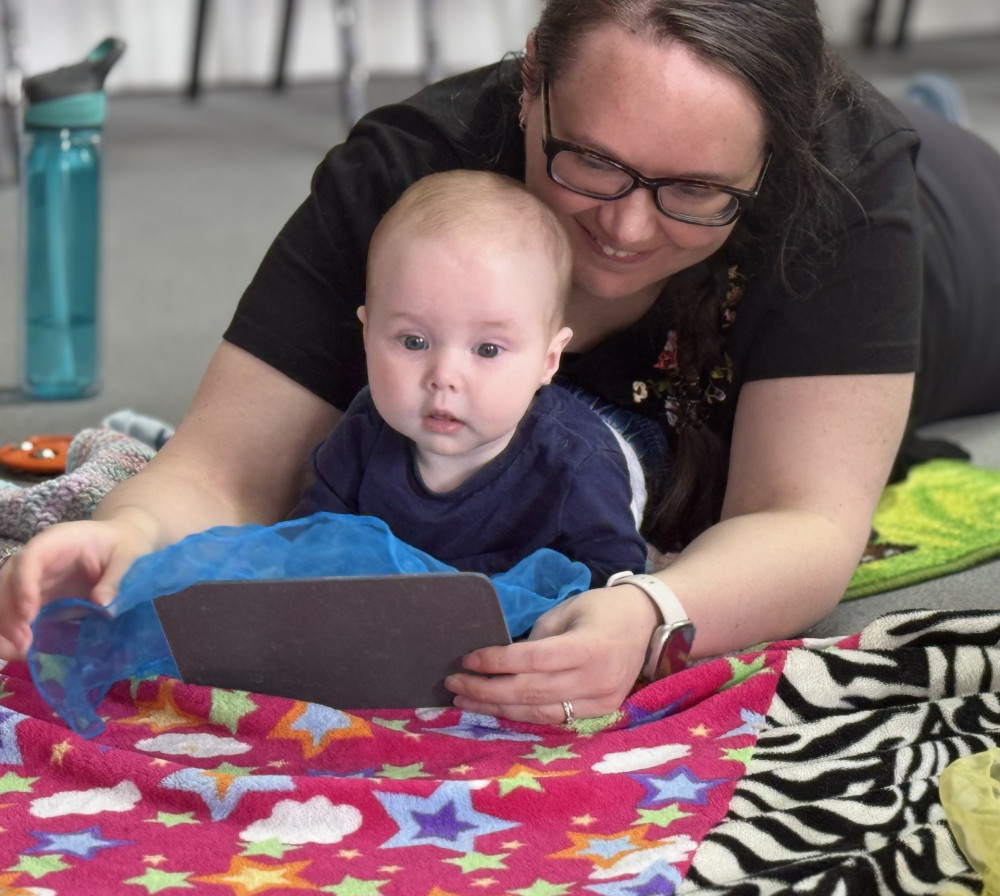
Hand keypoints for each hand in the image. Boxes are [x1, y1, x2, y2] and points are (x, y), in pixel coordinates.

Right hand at [0, 518, 153, 659]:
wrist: (120, 544)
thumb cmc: (124, 545)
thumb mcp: (128, 556)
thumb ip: (115, 579)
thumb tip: (101, 605)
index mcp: (56, 542)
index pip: (29, 560)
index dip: (23, 586)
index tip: (29, 615)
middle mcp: (37, 560)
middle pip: (6, 582)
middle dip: (9, 613)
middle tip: (22, 644)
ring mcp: (33, 579)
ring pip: (5, 599)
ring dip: (6, 626)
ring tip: (21, 652)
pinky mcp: (37, 596)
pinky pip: (16, 613)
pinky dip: (14, 632)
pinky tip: (24, 651)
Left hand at [445, 584, 656, 724]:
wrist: (646, 622)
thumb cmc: (600, 609)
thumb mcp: (566, 611)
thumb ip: (536, 639)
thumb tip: (500, 661)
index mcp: (588, 647)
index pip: (531, 660)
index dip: (496, 662)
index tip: (467, 659)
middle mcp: (596, 679)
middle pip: (530, 692)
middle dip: (487, 691)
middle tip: (455, 685)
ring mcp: (601, 701)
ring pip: (540, 712)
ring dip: (499, 709)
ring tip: (467, 702)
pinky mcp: (602, 713)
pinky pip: (556, 719)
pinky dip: (524, 715)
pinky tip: (498, 709)